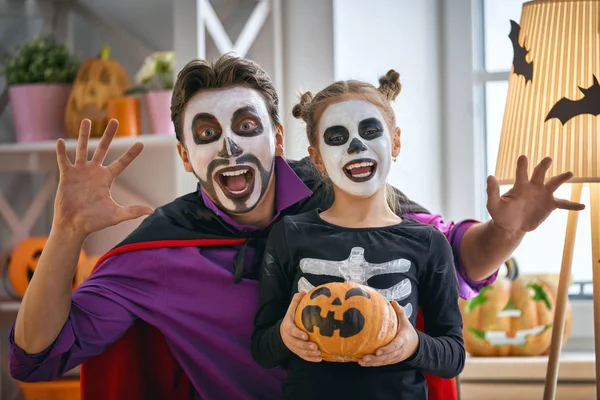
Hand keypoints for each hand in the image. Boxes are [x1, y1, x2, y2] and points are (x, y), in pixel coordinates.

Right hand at [53, 119, 152, 235]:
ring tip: (86, 120)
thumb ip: (132, 211)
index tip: (141, 143)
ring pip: (82, 148)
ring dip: (83, 135)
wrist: (74, 226)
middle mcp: (94, 172)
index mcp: (107, 178)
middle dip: (109, 135)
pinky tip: (60, 141)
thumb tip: (151, 211)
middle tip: (115, 120)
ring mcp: (80, 172)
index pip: (122, 163)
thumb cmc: (95, 221)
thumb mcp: (116, 215)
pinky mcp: (66, 176)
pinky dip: (61, 151)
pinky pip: (63, 160)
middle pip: (103, 148)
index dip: (131, 154)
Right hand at [280, 291, 321, 361]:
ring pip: (300, 352)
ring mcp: (293, 346)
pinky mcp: (297, 352)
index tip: (306, 336)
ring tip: (319, 353)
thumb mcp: (291, 310)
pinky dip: (311, 359)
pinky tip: (320, 358)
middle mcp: (289, 338)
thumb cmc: (291, 319)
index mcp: (288, 327)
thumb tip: (304, 291)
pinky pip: (303, 357)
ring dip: (310, 354)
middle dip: (306, 346)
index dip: (298, 334)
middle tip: (315, 346)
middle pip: (297, 344)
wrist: (283, 332)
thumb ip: (296, 301)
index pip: (292, 331)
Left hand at [359, 302, 417, 366]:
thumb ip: (400, 312)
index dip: (386, 350)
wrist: (416, 346)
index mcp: (402, 340)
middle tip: (364, 357)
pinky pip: (382, 363)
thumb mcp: (406, 322)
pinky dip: (373, 364)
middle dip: (375, 358)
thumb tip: (393, 302)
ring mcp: (395, 357)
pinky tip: (364, 363)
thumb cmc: (408, 333)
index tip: (378, 351)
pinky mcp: (392, 360)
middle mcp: (398, 351)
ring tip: (361, 362)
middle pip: (387, 357)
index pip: (395, 346)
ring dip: (372, 363)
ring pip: (383, 362)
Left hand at [486, 155, 584, 234]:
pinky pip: (563, 204)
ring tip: (570, 172)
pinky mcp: (550, 205)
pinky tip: (582, 206)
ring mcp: (543, 195)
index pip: (521, 173)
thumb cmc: (501, 214)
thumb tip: (490, 176)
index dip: (522, 165)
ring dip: (562, 178)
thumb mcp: (493, 204)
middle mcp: (533, 187)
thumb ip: (492, 191)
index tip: (522, 157)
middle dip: (543, 166)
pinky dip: (573, 205)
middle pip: (540, 173)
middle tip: (548, 159)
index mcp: (520, 185)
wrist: (511, 226)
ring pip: (554, 184)